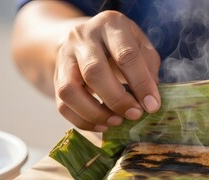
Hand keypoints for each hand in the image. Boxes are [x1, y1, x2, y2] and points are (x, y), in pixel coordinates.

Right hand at [54, 10, 160, 131]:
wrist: (88, 38)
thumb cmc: (122, 45)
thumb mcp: (141, 46)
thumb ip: (148, 68)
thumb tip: (150, 100)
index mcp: (111, 25)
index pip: (126, 55)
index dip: (141, 83)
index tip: (152, 105)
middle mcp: (83, 37)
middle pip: (94, 72)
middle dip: (117, 99)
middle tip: (135, 115)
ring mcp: (65, 56)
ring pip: (70, 90)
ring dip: (96, 113)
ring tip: (117, 121)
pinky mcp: (56, 77)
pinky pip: (63, 105)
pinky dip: (83, 121)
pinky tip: (103, 125)